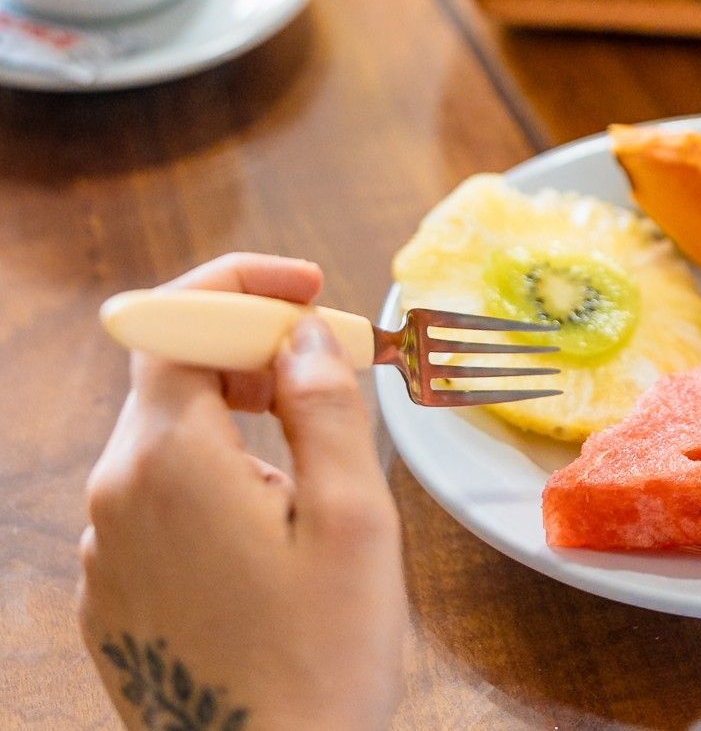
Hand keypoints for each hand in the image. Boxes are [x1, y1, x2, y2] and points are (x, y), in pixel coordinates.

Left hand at [78, 254, 405, 730]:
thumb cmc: (320, 659)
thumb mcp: (352, 517)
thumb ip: (325, 404)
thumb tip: (304, 334)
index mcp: (166, 461)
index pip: (177, 319)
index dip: (243, 286)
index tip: (309, 290)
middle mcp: (113, 496)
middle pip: (174, 374)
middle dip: (255, 353)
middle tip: (333, 371)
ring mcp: (103, 551)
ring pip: (170, 440)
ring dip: (241, 421)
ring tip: (316, 475)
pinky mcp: (112, 595)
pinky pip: (157, 501)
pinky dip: (215, 479)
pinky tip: (274, 530)